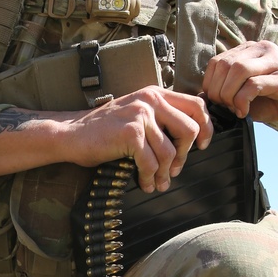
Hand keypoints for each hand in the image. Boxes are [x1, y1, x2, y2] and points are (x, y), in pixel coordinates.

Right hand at [0, 87, 212, 193]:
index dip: (206, 127)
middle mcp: (150, 100)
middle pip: (189, 129)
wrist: (72, 135)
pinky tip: (144, 183)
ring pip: (169, 151)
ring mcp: (140, 115)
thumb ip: (159, 118)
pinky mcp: (130, 133)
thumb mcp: (136, 114)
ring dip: (165, 172)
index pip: (196, 105)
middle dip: (185, 155)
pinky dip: (149, 177)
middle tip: (176, 169)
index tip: (203, 145)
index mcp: (155, 93)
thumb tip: (189, 140)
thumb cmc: (104, 130)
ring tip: (158, 182)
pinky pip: (150, 162)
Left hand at [201, 42, 277, 127]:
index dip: (210, 83)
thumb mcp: (246, 93)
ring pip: (238, 70)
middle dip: (218, 90)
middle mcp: (263, 49)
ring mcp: (276, 61)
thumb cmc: (275, 101)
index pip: (218, 61)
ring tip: (234, 109)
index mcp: (251, 50)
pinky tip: (244, 112)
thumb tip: (201, 97)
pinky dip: (243, 100)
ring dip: (229, 94)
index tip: (216, 102)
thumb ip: (227, 89)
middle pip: (226, 64)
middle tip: (225, 107)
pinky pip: (254, 84)